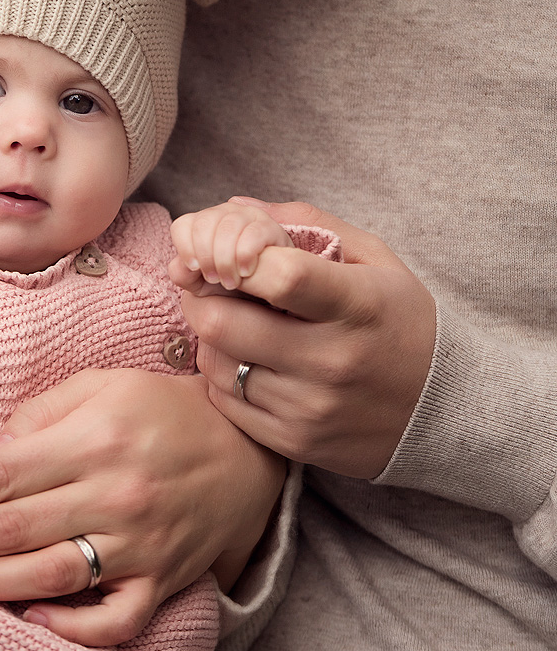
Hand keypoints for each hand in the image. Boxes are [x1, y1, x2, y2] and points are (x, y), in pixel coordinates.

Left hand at [0, 367, 284, 645]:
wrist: (248, 443)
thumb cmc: (165, 407)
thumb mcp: (105, 384)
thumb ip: (43, 411)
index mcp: (94, 439)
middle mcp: (114, 494)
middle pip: (10, 529)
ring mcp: (140, 543)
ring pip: (49, 577)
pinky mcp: (163, 580)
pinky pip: (115, 620)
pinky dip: (72, 629)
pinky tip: (29, 622)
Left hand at [171, 202, 293, 292]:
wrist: (263, 291)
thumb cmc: (228, 281)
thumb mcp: (201, 283)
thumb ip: (184, 275)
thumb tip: (183, 265)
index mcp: (201, 223)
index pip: (182, 225)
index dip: (185, 248)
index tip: (195, 269)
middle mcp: (222, 213)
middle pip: (203, 225)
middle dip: (207, 257)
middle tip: (216, 280)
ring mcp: (247, 216)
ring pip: (227, 228)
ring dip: (226, 260)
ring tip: (231, 282)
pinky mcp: (270, 226)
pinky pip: (252, 233)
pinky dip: (245, 255)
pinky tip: (246, 271)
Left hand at [175, 197, 435, 478]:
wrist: (447, 410)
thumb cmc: (403, 320)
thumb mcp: (374, 258)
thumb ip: (306, 222)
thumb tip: (234, 207)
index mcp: (357, 305)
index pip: (278, 277)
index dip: (237, 258)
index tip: (229, 254)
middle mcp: (332, 361)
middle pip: (225, 323)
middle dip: (202, 296)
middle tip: (208, 285)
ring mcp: (311, 407)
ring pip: (217, 364)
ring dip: (210, 336)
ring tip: (233, 321)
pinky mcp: (296, 443)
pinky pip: (226, 403)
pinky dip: (222, 375)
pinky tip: (245, 359)